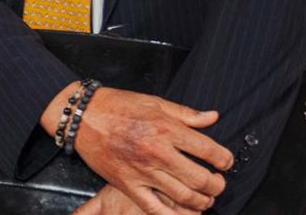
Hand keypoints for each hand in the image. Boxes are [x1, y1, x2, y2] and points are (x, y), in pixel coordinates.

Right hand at [43, 85, 231, 212]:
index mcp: (166, 128)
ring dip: (202, 202)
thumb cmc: (116, 105)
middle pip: (201, 179)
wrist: (80, 116)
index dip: (225, 160)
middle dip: (217, 185)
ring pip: (183, 197)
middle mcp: (157, 152)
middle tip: (218, 183)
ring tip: (205, 198)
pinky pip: (154, 208)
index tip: (225, 162)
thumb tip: (212, 118)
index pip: (209, 151)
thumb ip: (185, 113)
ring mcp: (142, 171)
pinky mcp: (127, 184)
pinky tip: (184, 213)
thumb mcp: (153, 102)